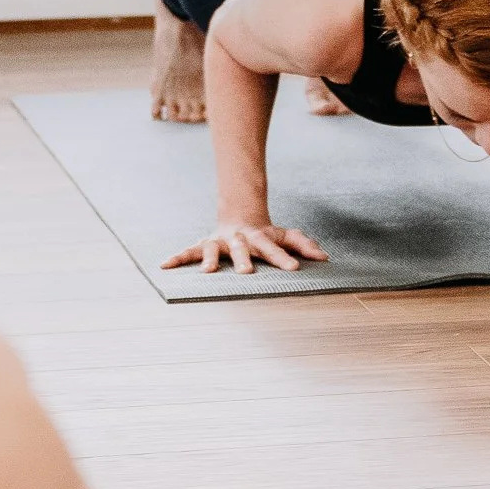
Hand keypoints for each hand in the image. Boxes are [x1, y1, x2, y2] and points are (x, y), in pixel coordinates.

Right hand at [162, 216, 326, 275]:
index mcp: (259, 238)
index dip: (283, 258)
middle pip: (241, 249)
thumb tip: (325, 257)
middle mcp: (237, 240)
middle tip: (246, 272)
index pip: (274, 249)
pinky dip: (176, 258)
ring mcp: (219, 242)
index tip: (294, 268)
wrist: (239, 215)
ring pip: (212, 249)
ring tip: (206, 272)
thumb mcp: (287, 236)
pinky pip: (188, 252)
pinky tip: (164, 266)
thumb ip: (305, 245)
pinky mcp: (203, 245)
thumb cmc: (266, 234)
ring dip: (208, 259)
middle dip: (243, 260)